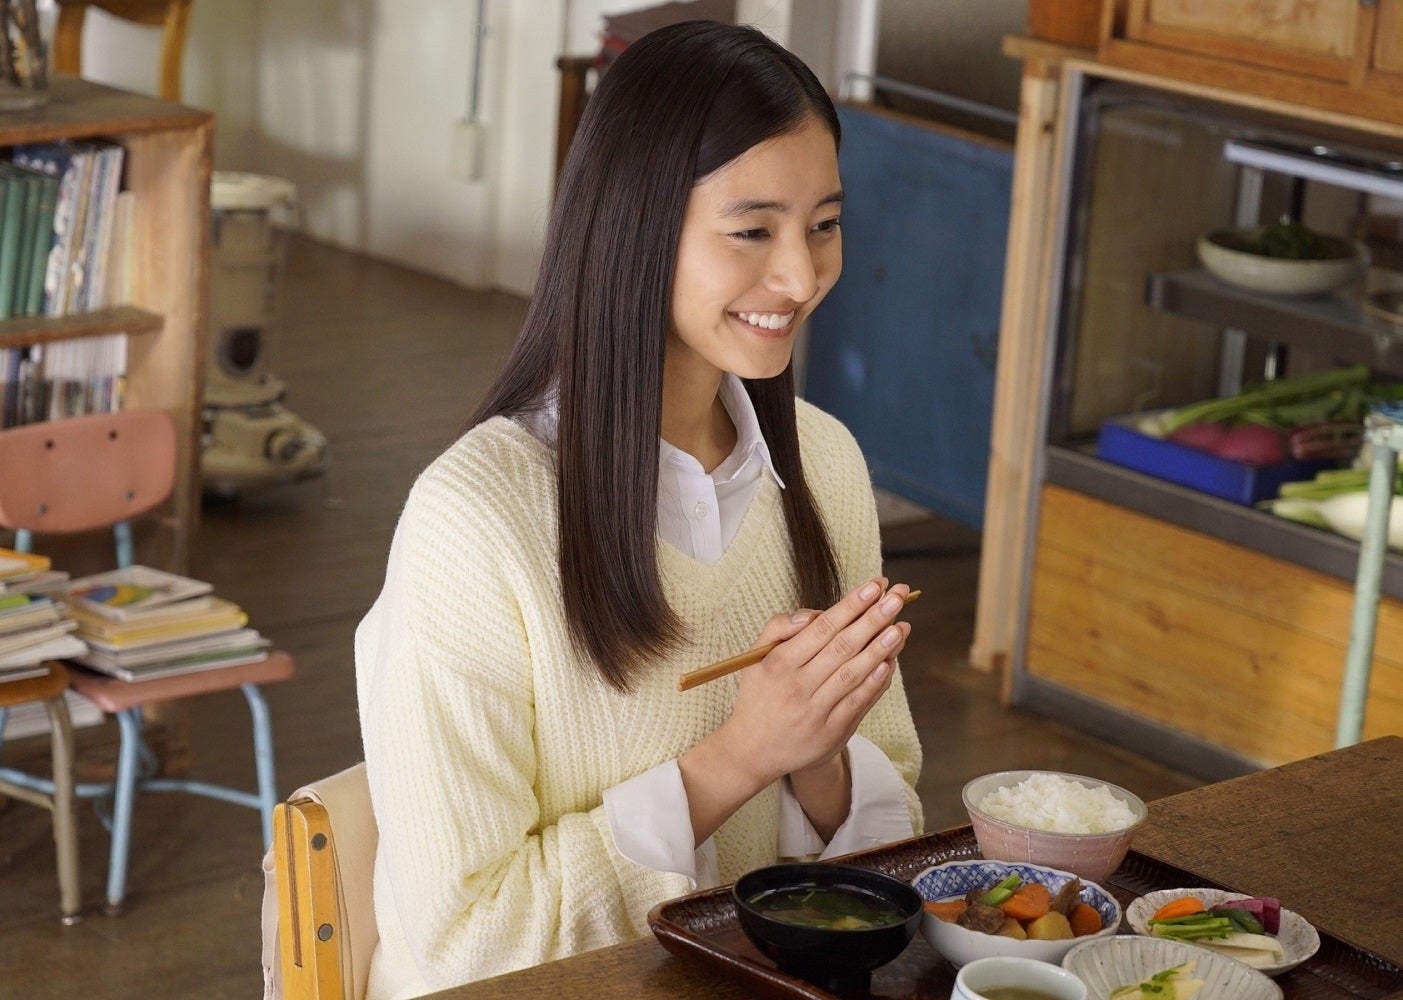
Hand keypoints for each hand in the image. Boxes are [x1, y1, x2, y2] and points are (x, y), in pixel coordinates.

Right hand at [678, 578, 911, 843]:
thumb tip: (811, 615)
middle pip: (842, 647)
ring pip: (853, 674)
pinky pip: (858, 703)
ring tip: (901, 627)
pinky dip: (875, 683)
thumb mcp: (755, 659)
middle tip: (897, 598)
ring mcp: (816, 712)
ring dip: (880, 649)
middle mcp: (798, 687)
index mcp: (779, 664)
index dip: (851, 605)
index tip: (874, 586)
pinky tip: (890, 663)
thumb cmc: (759, 696)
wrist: (753, 751)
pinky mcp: (831, 732)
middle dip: (873, 619)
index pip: (822, 628)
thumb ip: (777, 629)